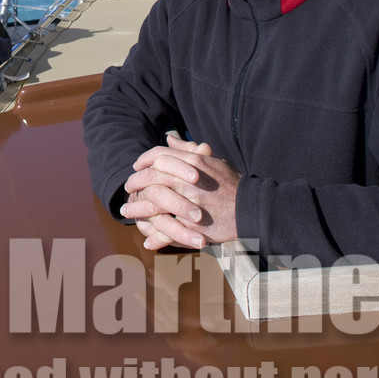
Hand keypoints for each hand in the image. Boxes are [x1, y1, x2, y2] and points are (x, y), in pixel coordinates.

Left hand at [120, 135, 240, 250]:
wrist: (251, 209)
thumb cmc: (231, 184)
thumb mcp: (212, 161)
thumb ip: (189, 151)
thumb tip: (169, 139)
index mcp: (194, 162)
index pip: (160, 155)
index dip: (144, 160)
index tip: (136, 166)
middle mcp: (189, 180)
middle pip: (151, 177)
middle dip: (135, 182)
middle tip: (128, 188)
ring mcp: (190, 202)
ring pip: (153, 203)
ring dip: (137, 208)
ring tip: (127, 212)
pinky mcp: (193, 224)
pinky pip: (168, 229)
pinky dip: (156, 235)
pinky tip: (148, 238)